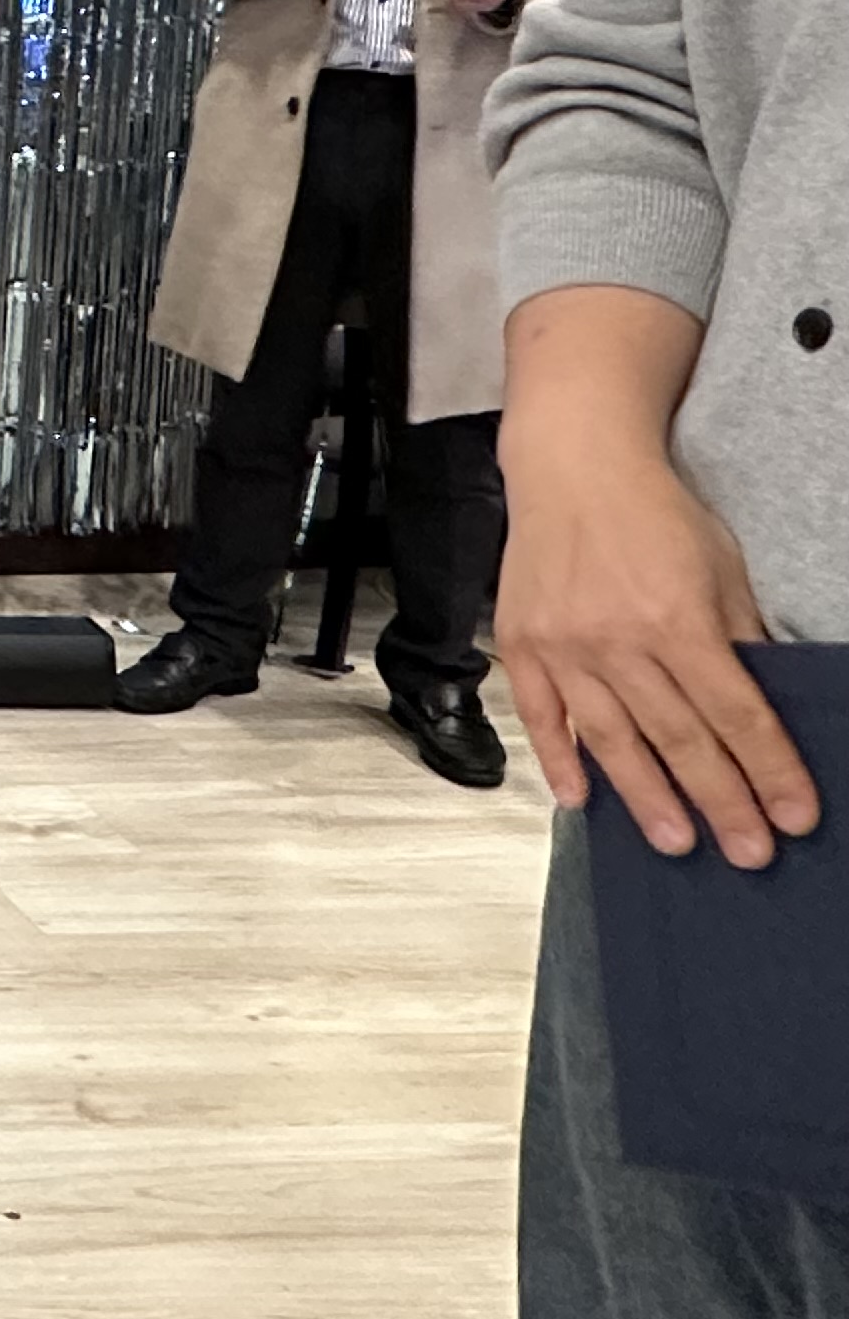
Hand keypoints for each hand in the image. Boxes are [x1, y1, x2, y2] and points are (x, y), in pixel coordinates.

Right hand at [501, 428, 811, 866]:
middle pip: (680, 739)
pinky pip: (541, 714)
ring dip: (648, 798)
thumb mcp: (721, 568)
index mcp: (677, 619)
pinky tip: (581, 799)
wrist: (573, 466)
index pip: (736, 714)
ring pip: (612, 740)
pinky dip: (558, 759)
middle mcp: (617, 640)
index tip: (795, 815)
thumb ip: (739, 637)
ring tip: (676, 843)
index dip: (770, 771)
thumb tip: (759, 707)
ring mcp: (563, 646)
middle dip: (722, 802)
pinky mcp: (522, 643)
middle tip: (748, 852)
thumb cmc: (653, 511)